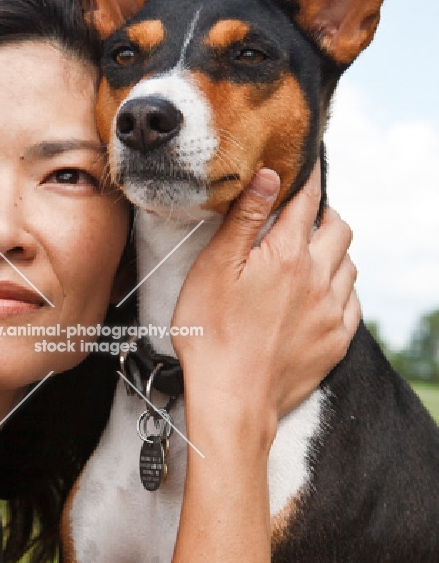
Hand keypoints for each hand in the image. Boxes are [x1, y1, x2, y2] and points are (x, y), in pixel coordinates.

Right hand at [171, 161, 358, 431]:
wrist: (232, 400)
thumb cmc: (211, 334)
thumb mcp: (214, 269)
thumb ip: (244, 219)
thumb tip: (269, 175)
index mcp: (288, 254)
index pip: (307, 199)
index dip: (307, 176)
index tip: (306, 162)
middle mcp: (319, 278)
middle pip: (340, 229)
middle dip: (324, 215)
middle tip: (303, 216)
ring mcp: (331, 312)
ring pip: (350, 265)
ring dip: (334, 252)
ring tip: (310, 255)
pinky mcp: (336, 341)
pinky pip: (352, 303)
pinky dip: (340, 289)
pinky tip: (320, 294)